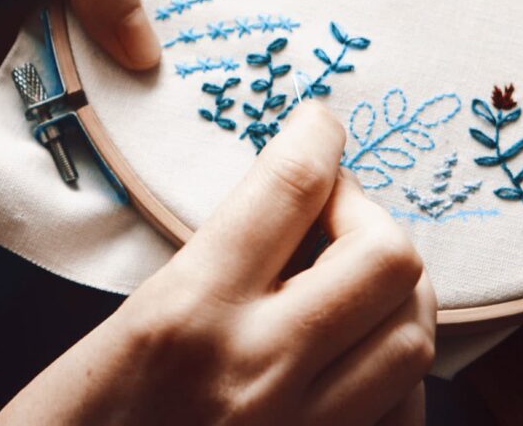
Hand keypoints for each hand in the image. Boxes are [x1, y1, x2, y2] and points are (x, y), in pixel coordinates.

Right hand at [0, 103, 434, 425]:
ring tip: (351, 283)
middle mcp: (258, 373)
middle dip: (371, 216)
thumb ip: (200, 274)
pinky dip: (392, 371)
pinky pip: (405, 411)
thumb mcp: (110, 339)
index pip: (291, 189)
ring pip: (412, 336)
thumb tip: (281, 219)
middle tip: (333, 214)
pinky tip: (355, 358)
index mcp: (185, 317)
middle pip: (387, 257)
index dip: (318, 137)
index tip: (321, 125)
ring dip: (394, 295)